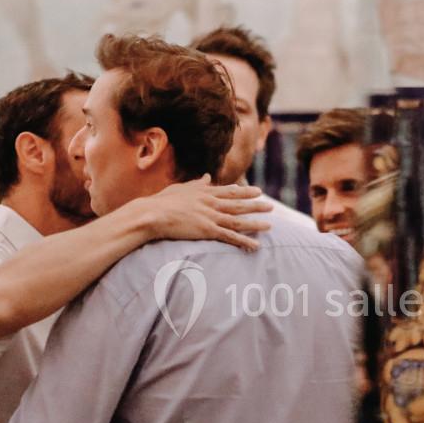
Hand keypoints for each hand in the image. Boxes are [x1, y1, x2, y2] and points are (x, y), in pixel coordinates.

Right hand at [140, 176, 271, 250]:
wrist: (152, 213)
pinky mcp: (208, 230)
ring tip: (270, 225)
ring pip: (238, 220)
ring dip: (255, 223)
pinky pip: (230, 237)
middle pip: (238, 204)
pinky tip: (255, 245)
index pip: (229, 191)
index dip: (245, 192)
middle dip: (256, 205)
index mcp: (204, 192)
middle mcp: (211, 203)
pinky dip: (244, 242)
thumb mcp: (181, 188)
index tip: (257, 191)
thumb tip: (207, 176)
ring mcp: (211, 216)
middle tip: (270, 206)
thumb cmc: (161, 202)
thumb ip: (196, 183)